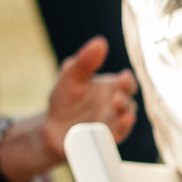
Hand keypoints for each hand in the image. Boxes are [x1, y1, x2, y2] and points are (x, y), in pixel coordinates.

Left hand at [0, 37, 138, 181]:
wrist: (51, 128)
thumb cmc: (64, 100)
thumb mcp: (70, 77)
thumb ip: (85, 62)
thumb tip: (99, 42)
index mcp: (110, 88)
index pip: (127, 83)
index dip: (127, 81)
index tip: (123, 78)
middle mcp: (115, 106)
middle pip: (129, 101)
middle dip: (126, 98)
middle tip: (117, 95)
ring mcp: (112, 123)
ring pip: (125, 120)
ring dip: (124, 115)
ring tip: (117, 107)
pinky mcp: (105, 139)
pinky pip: (117, 137)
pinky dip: (118, 132)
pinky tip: (116, 127)